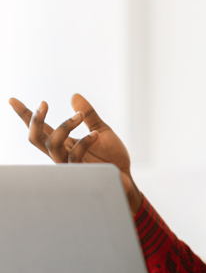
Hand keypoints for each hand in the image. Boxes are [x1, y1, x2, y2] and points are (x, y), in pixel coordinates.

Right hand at [8, 94, 142, 213]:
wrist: (125, 177)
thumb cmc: (111, 157)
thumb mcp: (101, 130)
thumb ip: (89, 115)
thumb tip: (74, 95)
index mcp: (64, 144)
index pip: (41, 129)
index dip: (26, 115)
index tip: (12, 100)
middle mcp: (62, 154)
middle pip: (36, 139)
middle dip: (35, 121)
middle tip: (44, 103)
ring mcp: (69, 164)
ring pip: (53, 145)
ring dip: (64, 127)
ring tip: (79, 115)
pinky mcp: (81, 172)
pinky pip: (75, 156)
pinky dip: (85, 142)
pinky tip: (96, 134)